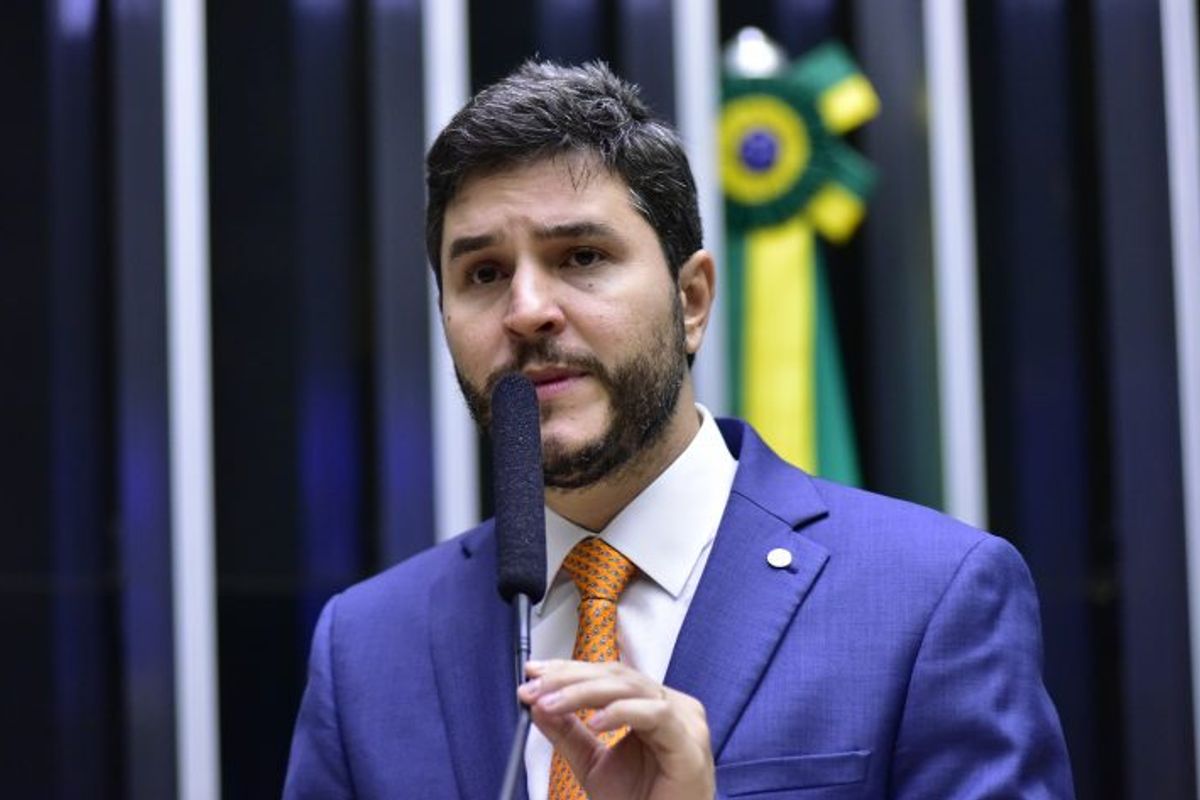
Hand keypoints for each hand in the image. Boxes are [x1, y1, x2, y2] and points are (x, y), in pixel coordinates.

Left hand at [517, 659, 714, 799]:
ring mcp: (684, 722)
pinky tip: (594, 722)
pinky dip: (621, 712)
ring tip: (552, 703)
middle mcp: (671, 707)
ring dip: (584, 692)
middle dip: (570, 678)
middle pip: (617, 676)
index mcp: (651, 706)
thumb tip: (537, 704)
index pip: (608, 675)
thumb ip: (568, 733)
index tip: (534, 673)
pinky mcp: (689, 744)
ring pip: (631, 688)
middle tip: (536, 688)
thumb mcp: (591, 764)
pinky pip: (656, 714)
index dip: (570, 670)